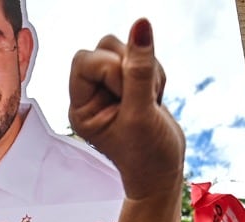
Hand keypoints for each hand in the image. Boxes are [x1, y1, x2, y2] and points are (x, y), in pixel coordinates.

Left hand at [67, 19, 183, 199]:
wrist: (164, 174)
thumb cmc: (148, 156)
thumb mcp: (142, 114)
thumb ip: (140, 70)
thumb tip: (141, 24)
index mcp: (81, 107)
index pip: (85, 60)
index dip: (111, 69)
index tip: (128, 95)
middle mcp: (91, 95)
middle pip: (105, 47)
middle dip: (131, 66)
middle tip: (143, 98)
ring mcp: (111, 89)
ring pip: (126, 49)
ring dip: (147, 69)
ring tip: (151, 100)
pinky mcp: (130, 85)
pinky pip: (143, 58)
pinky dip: (155, 74)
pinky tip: (155, 100)